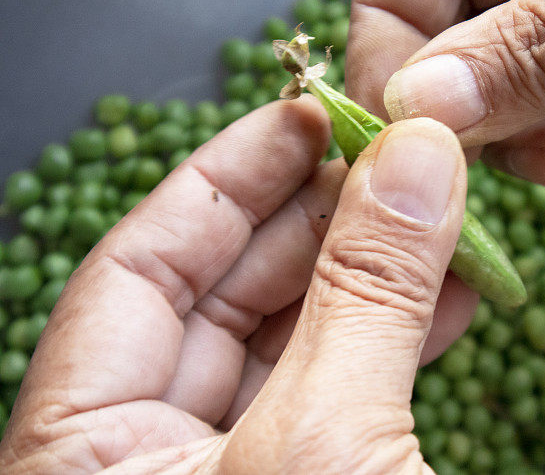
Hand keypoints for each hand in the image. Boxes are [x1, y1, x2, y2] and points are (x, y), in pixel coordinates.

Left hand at [0, 98, 473, 472]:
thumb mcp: (326, 443)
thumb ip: (367, 299)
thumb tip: (417, 159)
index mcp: (83, 455)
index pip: (137, 269)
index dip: (227, 180)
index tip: (304, 117)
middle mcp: (144, 458)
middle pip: (223, 295)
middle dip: (318, 221)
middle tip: (391, 160)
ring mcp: (228, 473)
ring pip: (295, 341)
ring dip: (377, 277)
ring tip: (436, 215)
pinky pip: (342, 392)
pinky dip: (399, 341)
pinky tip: (450, 294)